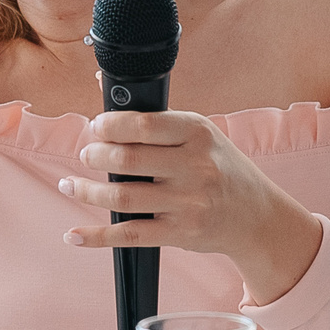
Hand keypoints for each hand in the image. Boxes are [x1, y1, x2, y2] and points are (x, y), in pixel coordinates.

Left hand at [59, 111, 323, 304]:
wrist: (258, 217)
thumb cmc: (222, 170)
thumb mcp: (203, 136)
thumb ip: (159, 122)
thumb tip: (104, 93)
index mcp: (199, 134)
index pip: (144, 125)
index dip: (110, 125)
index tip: (96, 127)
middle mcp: (195, 167)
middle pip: (127, 160)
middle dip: (95, 156)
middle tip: (86, 155)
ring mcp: (188, 203)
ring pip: (122, 198)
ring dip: (86, 191)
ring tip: (71, 185)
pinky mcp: (180, 234)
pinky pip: (129, 234)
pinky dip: (96, 236)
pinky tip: (74, 234)